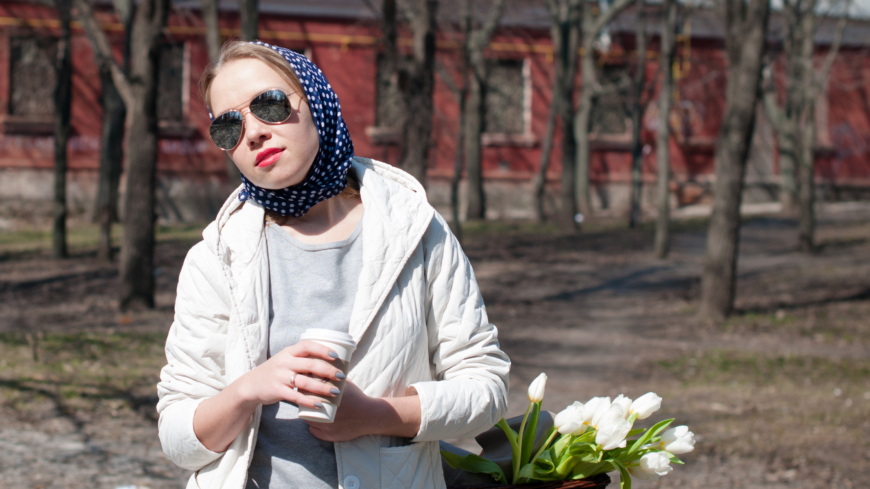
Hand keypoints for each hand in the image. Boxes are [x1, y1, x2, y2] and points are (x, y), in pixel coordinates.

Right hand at [236, 340, 344, 408]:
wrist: (251, 385)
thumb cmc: (275, 372)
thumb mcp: (285, 360)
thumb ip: (302, 359)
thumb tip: (328, 361)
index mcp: (288, 352)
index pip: (306, 345)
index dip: (322, 349)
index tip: (336, 356)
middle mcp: (284, 362)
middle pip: (310, 364)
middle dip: (328, 370)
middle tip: (341, 376)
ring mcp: (280, 377)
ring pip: (305, 381)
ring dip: (322, 387)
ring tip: (336, 392)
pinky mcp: (277, 391)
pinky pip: (296, 396)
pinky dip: (310, 401)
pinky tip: (320, 405)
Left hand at [307, 382, 421, 441]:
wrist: (370, 415)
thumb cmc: (358, 397)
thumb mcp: (345, 383)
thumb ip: (334, 374)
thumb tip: (323, 362)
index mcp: (328, 399)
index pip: (306, 395)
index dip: (302, 391)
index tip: (302, 388)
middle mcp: (325, 414)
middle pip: (306, 409)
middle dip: (304, 404)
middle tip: (304, 398)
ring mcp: (326, 427)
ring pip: (309, 422)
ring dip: (308, 416)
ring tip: (309, 409)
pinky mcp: (330, 436)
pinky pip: (316, 432)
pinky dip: (314, 428)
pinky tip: (314, 422)